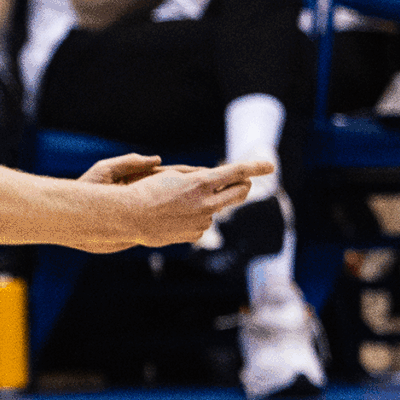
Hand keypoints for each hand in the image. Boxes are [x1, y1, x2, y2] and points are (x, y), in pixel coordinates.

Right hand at [76, 156, 272, 251]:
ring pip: (216, 208)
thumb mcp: (174, 174)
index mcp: (202, 183)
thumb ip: (200, 177)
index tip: (270, 165)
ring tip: (178, 202)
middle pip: (238, 192)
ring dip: (208, 202)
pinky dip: (195, 217)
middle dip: (243, 185)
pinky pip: (202, 222)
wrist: (128, 217)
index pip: (236, 172)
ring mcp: (202, 220)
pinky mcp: (195, 234)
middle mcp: (207, 203)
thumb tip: (219, 182)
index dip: (255, 167)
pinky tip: (174, 216)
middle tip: (244, 181)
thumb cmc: (146, 190)